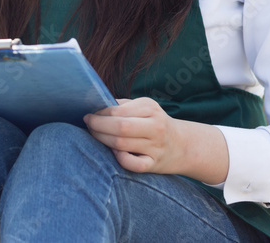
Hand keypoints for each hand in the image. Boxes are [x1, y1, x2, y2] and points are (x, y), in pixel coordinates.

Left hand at [83, 97, 228, 183]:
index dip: (100, 114)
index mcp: (150, 108)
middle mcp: (155, 127)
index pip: (118, 111)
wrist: (181, 145)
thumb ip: (121, 105)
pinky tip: (114, 152)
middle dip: (97, 126)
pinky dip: (120, 159)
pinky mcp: (154, 164)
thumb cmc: (153, 123)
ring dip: (102, 140)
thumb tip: (95, 105)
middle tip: (88, 125)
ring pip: (121, 145)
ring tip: (95, 135)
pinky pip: (133, 164)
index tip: (88, 114)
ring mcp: (155, 147)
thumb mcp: (143, 107)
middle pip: (120, 127)